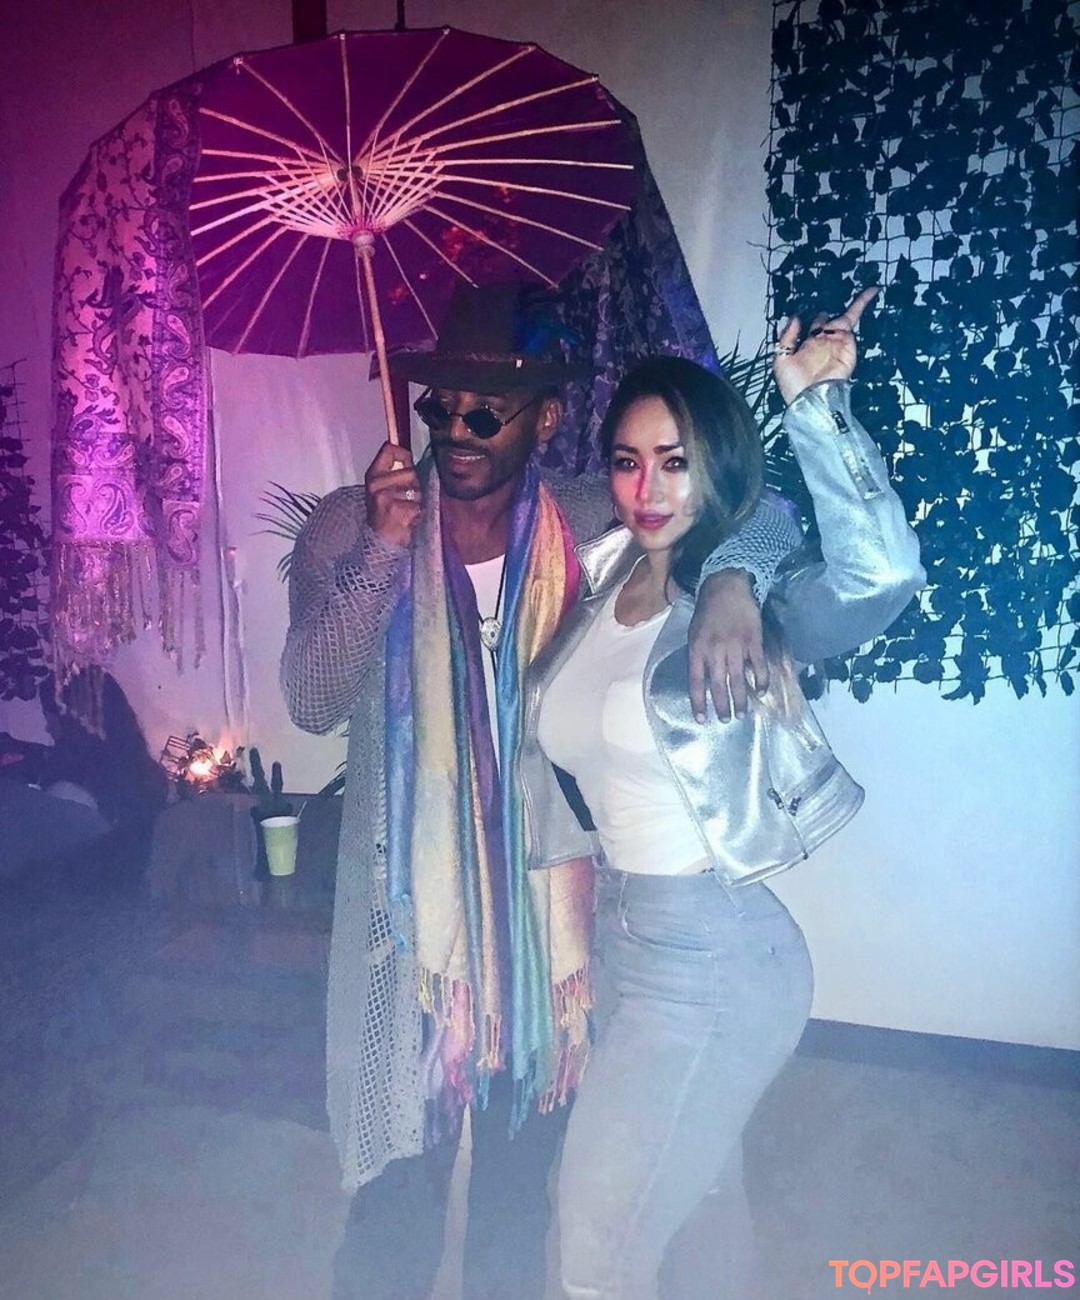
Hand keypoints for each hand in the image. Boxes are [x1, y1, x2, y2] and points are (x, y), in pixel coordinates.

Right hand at [364, 441, 421, 546]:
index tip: (407, 464)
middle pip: (410, 471)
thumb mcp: (382, 488)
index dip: (404, 454)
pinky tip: (407, 519)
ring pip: (416, 488)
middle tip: (405, 500)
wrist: (380, 542)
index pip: (389, 450)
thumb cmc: (385, 514)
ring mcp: (386, 498)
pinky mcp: (397, 511)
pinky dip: (417, 513)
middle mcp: (376, 485)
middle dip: (415, 485)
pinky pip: (418, 505)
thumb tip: (407, 453)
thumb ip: (394, 470)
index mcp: (372, 476)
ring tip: (406, 510)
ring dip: (417, 500)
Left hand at [688, 570, 767, 722]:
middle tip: (725, 721)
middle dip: (721, 706)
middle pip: (718, 685)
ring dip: (740, 700)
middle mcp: (715, 650)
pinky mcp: (753, 640)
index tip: (700, 720)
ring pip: (737, 679)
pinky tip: (761, 692)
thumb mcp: (694, 633)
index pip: (696, 682)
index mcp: (697, 649)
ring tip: (741, 714)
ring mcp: (735, 646)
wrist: (726, 587)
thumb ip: (698, 656)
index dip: (698, 703)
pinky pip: (758, 665)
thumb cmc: (707, 612)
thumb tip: (703, 682)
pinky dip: (761, 680)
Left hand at [773, 286, 878, 405]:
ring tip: (870, 287)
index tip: (815, 298)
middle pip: (832, 318)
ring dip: (857, 300)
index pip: (814, 323)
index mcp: (808, 344)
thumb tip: (795, 316)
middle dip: (836, 305)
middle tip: (839, 287)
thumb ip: (787, 336)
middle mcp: (824, 341)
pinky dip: (862, 305)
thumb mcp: (781, 358)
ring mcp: (838, 342)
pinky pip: (854, 322)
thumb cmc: (793, 386)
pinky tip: (869, 292)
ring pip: (847, 316)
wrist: (809, 400)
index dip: (814, 311)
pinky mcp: (848, 346)